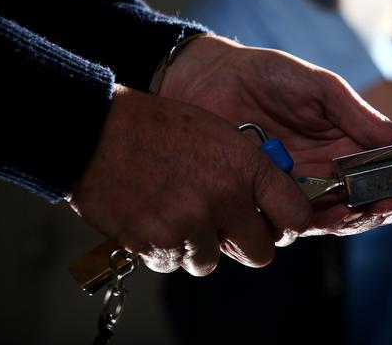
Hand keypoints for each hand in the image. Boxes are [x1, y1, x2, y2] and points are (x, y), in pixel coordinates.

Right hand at [68, 85, 311, 275]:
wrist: (95, 132)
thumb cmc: (157, 128)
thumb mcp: (218, 133)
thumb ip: (247, 170)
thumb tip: (263, 203)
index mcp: (246, 166)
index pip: (296, 215)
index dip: (286, 224)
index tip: (273, 224)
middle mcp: (225, 197)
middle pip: (260, 253)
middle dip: (242, 244)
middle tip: (222, 227)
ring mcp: (191, 223)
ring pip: (210, 261)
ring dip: (196, 245)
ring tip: (174, 211)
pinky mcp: (159, 244)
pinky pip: (174, 263)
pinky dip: (165, 249)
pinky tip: (152, 217)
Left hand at [160, 36, 391, 239]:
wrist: (212, 78)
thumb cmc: (268, 75)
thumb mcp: (324, 90)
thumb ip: (363, 119)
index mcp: (343, 143)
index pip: (384, 171)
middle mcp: (325, 170)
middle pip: (368, 200)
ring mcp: (298, 186)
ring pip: (340, 215)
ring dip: (367, 215)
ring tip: (387, 205)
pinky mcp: (269, 198)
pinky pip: (299, 220)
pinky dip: (325, 221)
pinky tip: (344, 214)